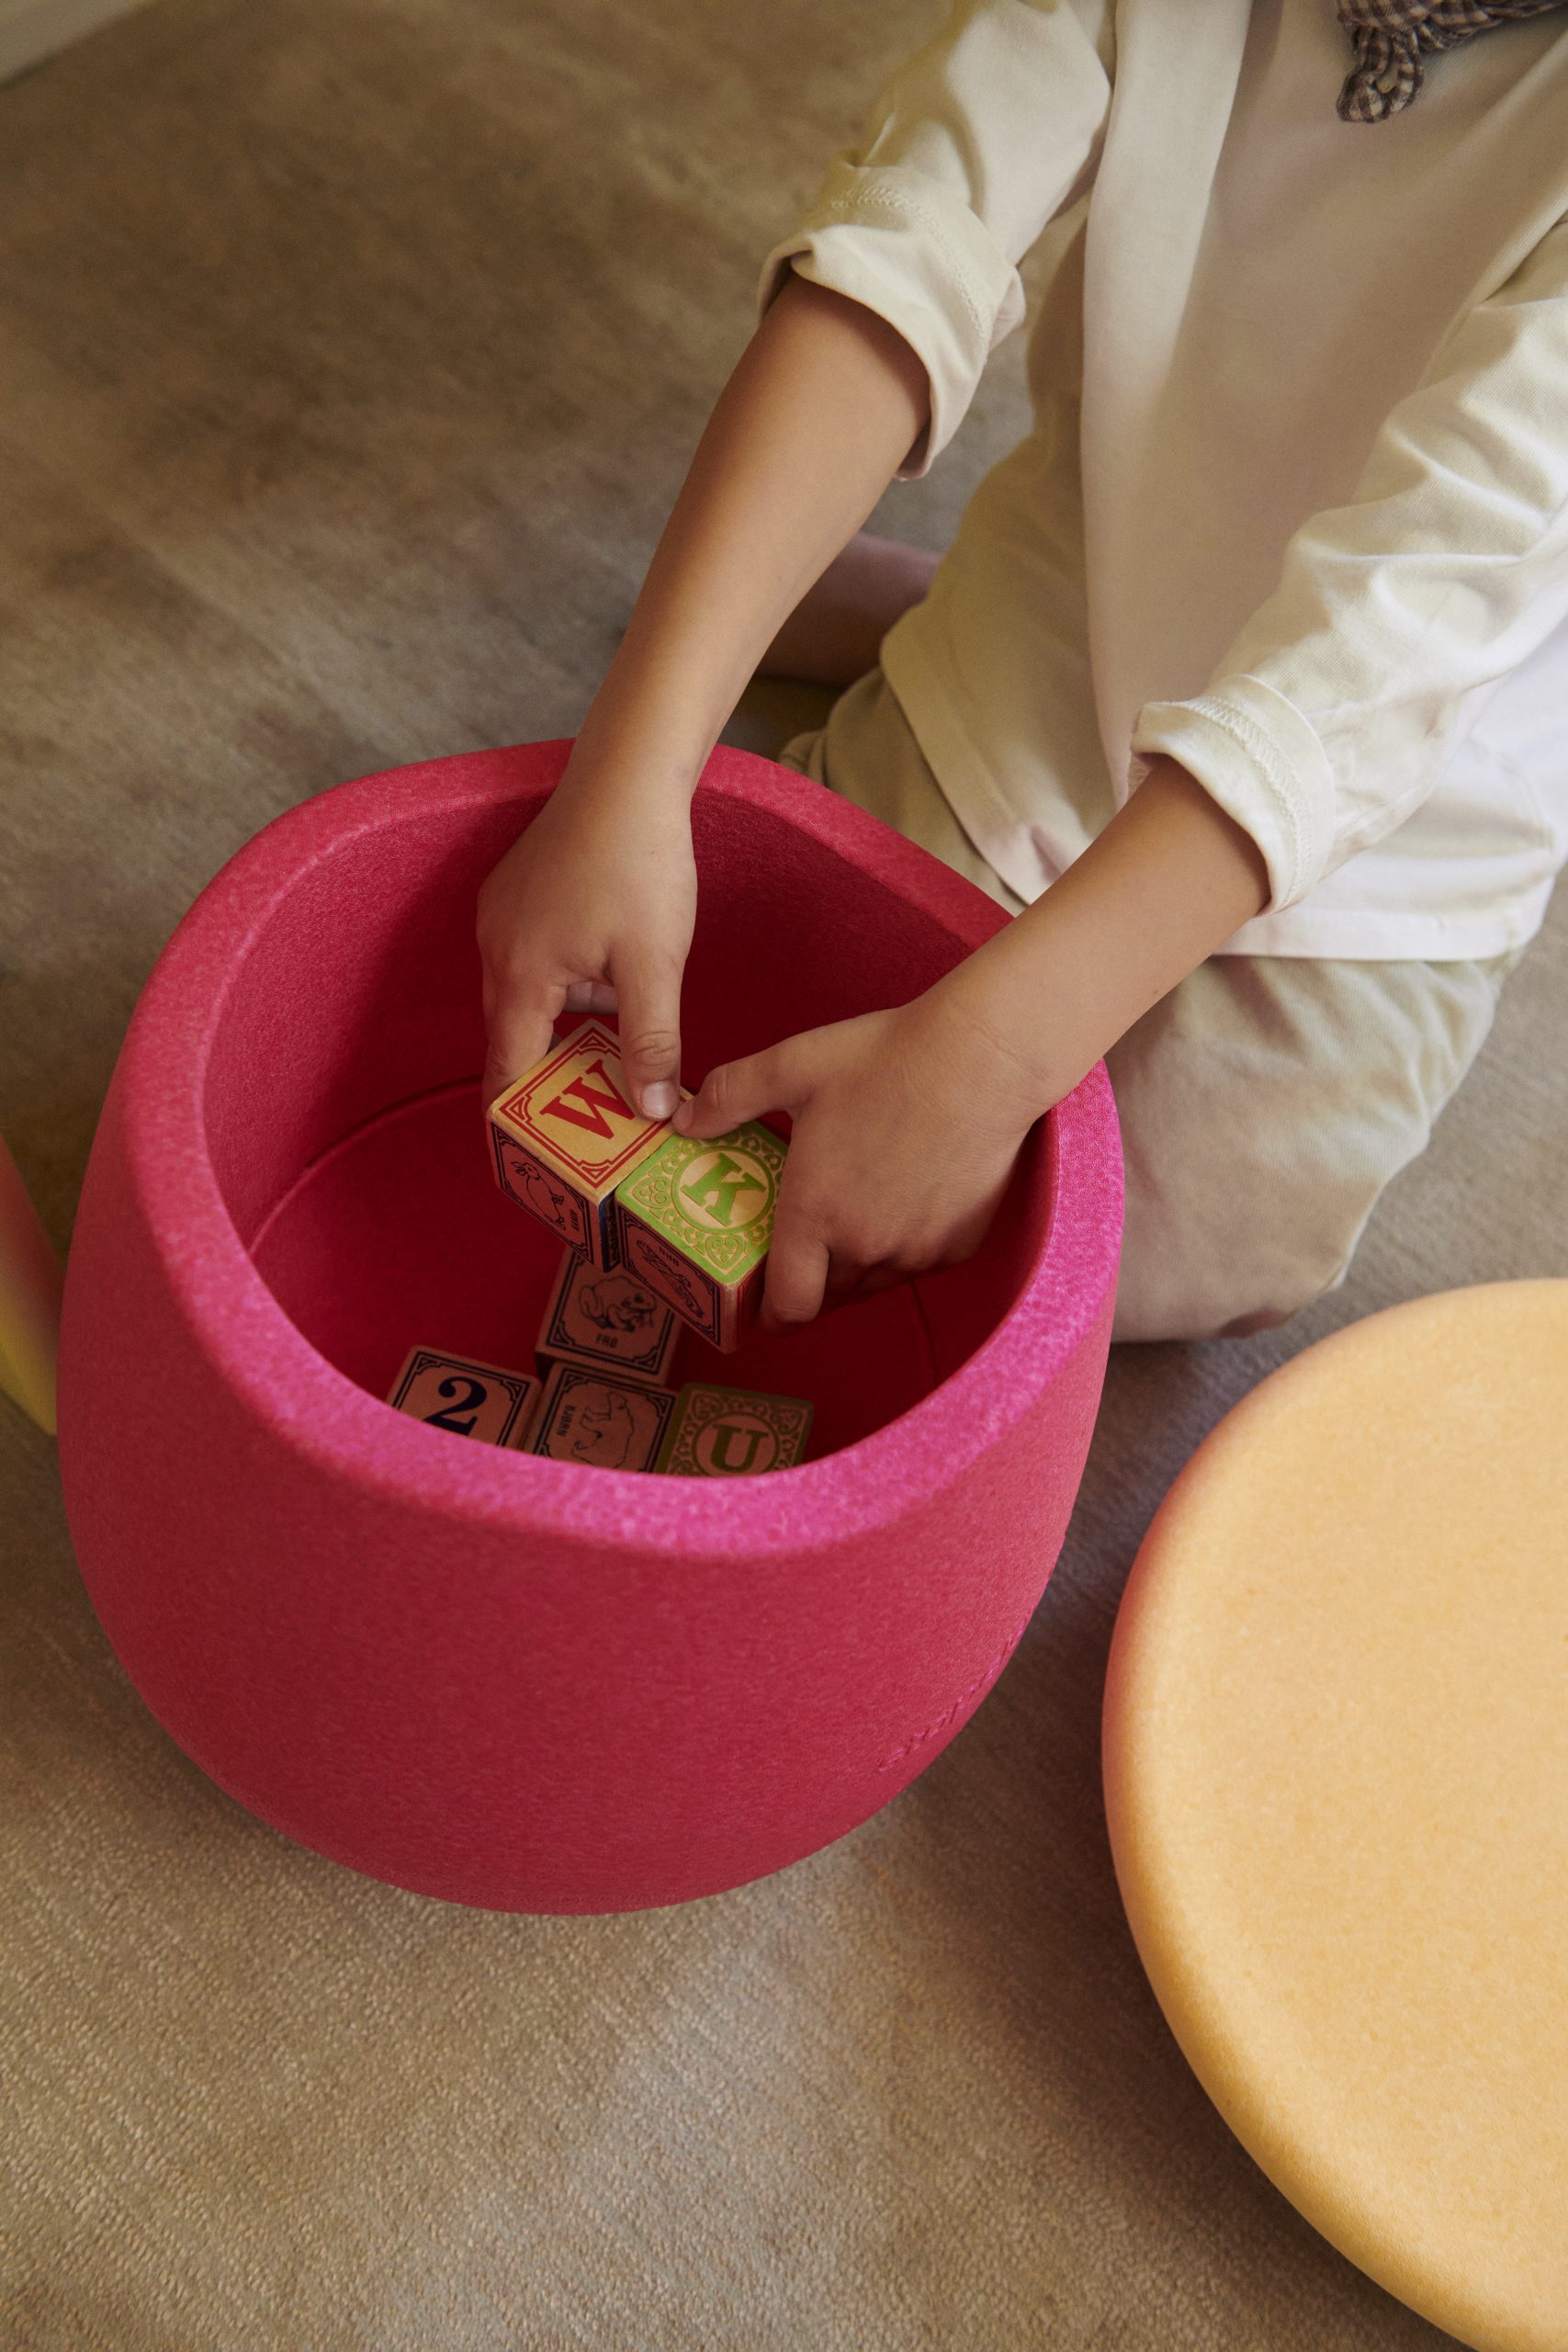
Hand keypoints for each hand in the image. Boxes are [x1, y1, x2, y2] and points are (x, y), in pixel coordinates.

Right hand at [476, 756, 696, 1115]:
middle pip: (514, 1040)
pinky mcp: (517, 897)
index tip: (538, 1160)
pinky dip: (565, 989)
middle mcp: (495, 950)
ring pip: (528, 1001)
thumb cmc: (640, 862)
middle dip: (549, 1082)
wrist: (629, 776)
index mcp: (519, 976)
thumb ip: (651, 1043)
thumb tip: (651, 1113)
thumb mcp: (655, 964)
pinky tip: (611, 984)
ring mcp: (501, 919)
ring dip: (566, 1029)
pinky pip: (532, 964)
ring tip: (616, 1056)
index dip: (521, 1121)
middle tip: (592, 1123)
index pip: (507, 1073)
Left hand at [672, 985, 1047, 1329]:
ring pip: (876, 1283)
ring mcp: (918, 1250)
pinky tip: (904, 1200)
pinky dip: (904, 1248)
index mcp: (816, 1215)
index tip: (762, 1311)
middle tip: (803, 1250)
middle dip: (811, 1284)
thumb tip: (684, 1121)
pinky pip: (920, 1262)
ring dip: (856, 1268)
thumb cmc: (886, 1059)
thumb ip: (730, 1097)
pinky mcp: (961, 1242)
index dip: (771, 1318)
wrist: (983, 1059)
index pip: (790, 1306)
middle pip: (830, 1297)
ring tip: (851, 1222)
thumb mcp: (793, 1065)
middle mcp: (867, 1246)